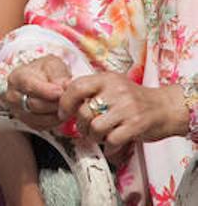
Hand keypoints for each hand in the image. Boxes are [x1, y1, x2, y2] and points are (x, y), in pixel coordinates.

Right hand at [1, 56, 71, 130]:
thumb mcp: (51, 64)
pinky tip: (62, 110)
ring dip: (58, 112)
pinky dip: (57, 120)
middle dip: (56, 102)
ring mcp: (19, 111)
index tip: (61, 91)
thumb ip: (58, 74)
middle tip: (71, 98)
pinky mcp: (28, 123)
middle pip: (36, 105)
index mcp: (17, 78)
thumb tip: (66, 86)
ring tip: (68, 103)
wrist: (38, 80)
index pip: (29, 86)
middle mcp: (13, 97)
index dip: (46, 91)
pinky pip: (46, 126)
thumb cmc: (45, 71)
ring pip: (42, 118)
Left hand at [60, 72, 188, 155]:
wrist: (166, 108)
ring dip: (94, 137)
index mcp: (106, 79)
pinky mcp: (136, 125)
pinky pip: (112, 140)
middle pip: (83, 111)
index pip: (76, 86)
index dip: (65, 102)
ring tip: (98, 136)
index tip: (63, 113)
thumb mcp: (112, 85)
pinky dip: (109, 146)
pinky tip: (112, 144)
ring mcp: (127, 108)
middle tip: (85, 129)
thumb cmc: (133, 99)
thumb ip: (90, 88)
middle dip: (80, 125)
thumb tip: (60, 91)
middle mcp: (116, 91)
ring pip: (96, 127)